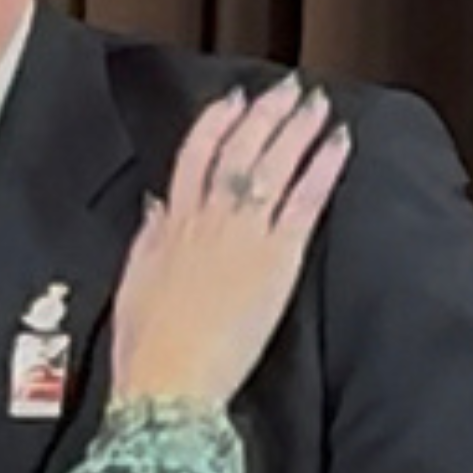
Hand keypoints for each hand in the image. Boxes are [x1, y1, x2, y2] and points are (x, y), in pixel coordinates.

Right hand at [110, 75, 352, 409]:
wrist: (169, 384)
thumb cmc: (146, 348)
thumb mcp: (134, 284)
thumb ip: (148, 239)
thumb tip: (156, 206)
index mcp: (170, 227)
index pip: (193, 157)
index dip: (216, 123)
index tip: (234, 100)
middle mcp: (207, 220)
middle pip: (238, 151)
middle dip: (264, 115)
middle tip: (287, 88)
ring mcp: (243, 236)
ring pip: (272, 165)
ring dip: (296, 129)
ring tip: (317, 104)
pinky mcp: (277, 259)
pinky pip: (304, 201)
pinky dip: (321, 167)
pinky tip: (338, 143)